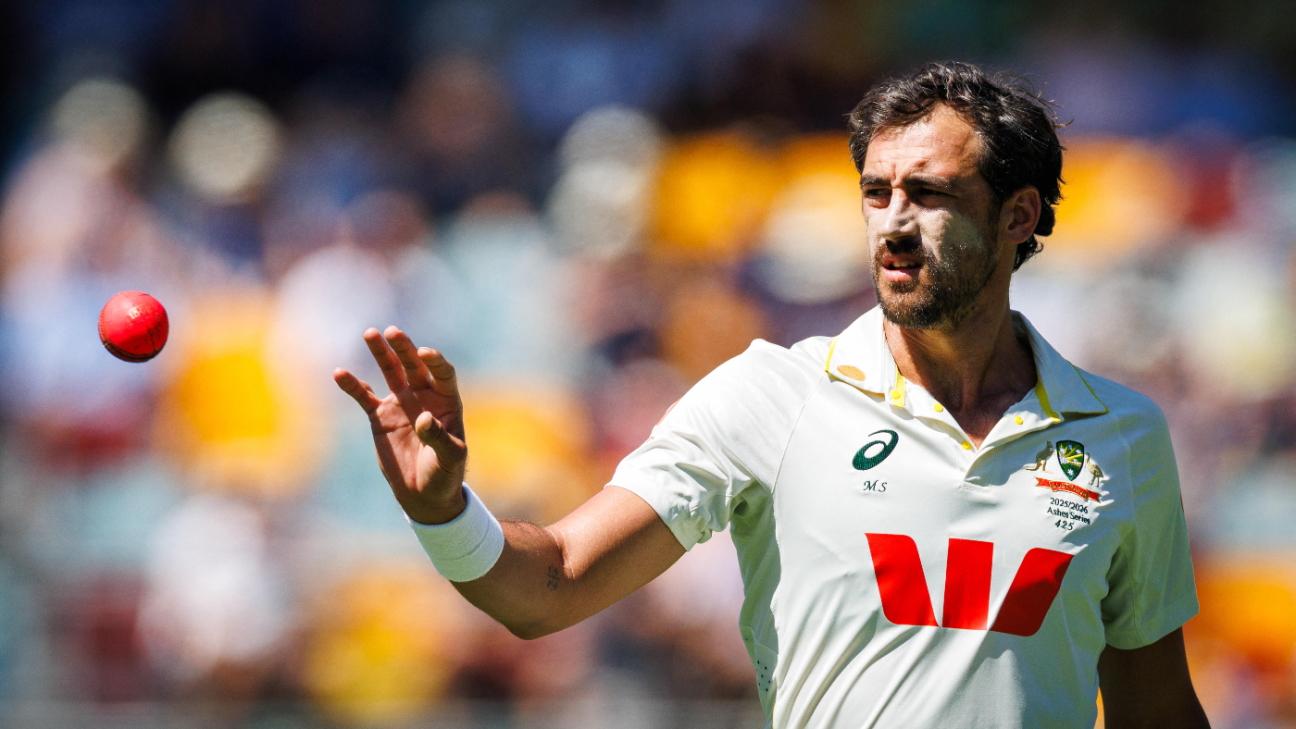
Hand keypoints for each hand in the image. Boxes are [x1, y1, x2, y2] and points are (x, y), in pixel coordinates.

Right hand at [333, 326, 467, 524]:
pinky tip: (339, 373)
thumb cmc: (445, 475)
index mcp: (447, 402)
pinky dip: (353, 385)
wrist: (423, 493)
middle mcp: (424, 396)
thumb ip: (439, 438)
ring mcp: (401, 403)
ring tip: (369, 333)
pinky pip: (364, 396)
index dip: (435, 362)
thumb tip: (424, 419)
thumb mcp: (450, 459)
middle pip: (414, 365)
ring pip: (390, 372)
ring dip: (380, 353)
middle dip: (404, 348)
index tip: (424, 354)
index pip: (443, 374)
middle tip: (392, 332)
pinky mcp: (380, 417)